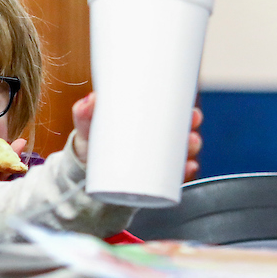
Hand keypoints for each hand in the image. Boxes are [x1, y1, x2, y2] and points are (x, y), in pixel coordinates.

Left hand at [73, 94, 203, 181]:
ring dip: (191, 151)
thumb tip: (91, 99)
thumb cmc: (91, 144)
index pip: (171, 115)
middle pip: (181, 134)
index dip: (186, 114)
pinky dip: (182, 173)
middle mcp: (153, 140)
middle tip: (191, 133)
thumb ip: (84, 114)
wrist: (83, 173)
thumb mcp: (87, 128)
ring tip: (190, 149)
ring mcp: (153, 159)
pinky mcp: (151, 178)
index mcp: (143, 123)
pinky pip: (172, 176)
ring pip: (180, 153)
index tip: (192, 113)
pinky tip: (188, 168)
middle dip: (191, 132)